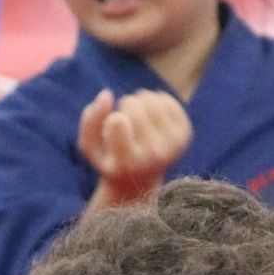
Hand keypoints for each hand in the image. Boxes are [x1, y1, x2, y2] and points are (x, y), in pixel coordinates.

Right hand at [78, 88, 192, 204]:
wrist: (142, 180)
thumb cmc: (112, 160)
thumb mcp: (90, 148)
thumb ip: (89, 122)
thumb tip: (106, 94)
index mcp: (127, 164)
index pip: (118, 121)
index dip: (112, 119)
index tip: (113, 132)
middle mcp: (153, 156)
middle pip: (132, 104)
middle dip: (124, 107)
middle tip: (126, 126)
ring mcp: (172, 145)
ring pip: (150, 98)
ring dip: (140, 103)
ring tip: (137, 121)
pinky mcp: (184, 134)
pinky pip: (166, 99)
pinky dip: (155, 103)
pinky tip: (151, 120)